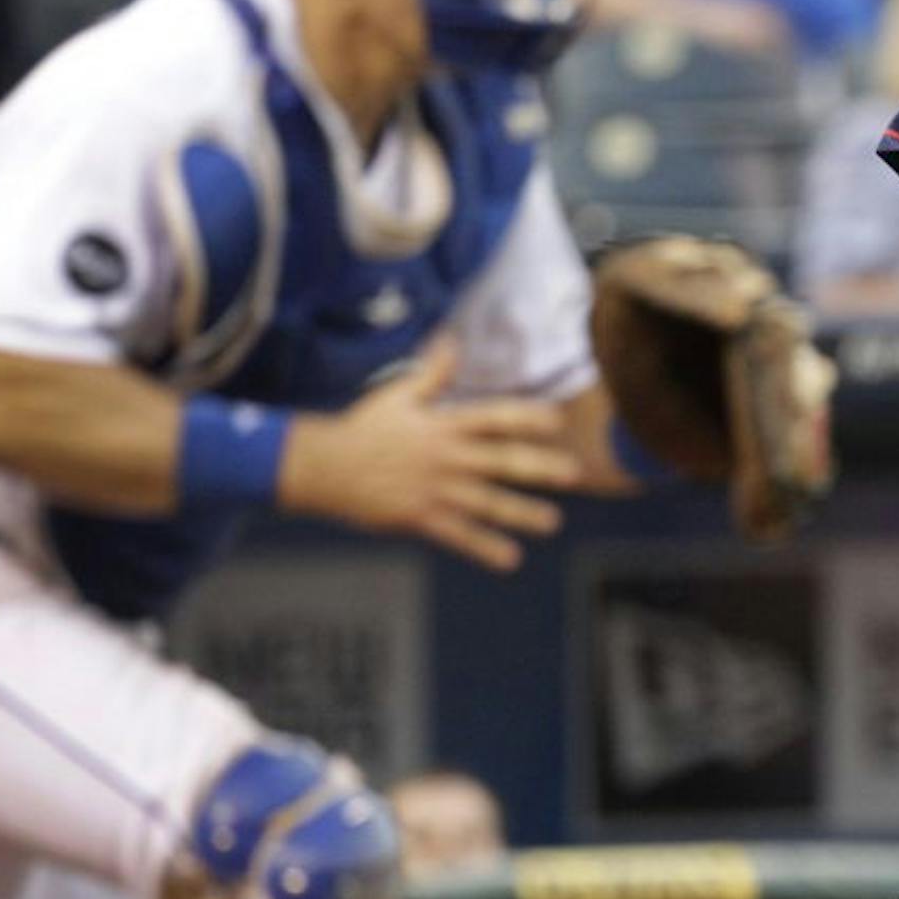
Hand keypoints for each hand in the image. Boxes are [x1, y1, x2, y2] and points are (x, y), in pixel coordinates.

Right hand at [279, 339, 582, 570]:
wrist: (323, 466)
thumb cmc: (363, 428)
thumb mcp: (396, 394)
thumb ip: (431, 372)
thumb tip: (452, 339)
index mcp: (443, 425)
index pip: (492, 417)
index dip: (525, 417)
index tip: (557, 420)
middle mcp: (445, 457)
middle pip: (499, 460)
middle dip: (539, 467)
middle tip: (575, 473)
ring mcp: (434, 489)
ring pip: (486, 502)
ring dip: (522, 513)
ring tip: (553, 522)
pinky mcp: (420, 518)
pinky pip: (458, 536)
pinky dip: (484, 548)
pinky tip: (511, 559)